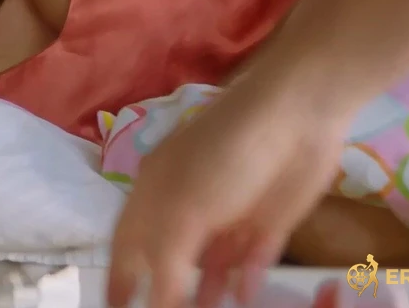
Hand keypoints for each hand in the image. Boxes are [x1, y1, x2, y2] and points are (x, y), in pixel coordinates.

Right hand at [106, 68, 353, 307]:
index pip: (128, 242)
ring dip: (207, 295)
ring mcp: (229, 214)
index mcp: (155, 193)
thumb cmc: (223, 155)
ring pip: (212, 266)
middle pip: (171, 259)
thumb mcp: (183, 210)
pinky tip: (242, 299)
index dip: (120, 276)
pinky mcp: (268, 222)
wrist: (294, 118)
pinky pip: (252, 262)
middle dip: (165, 292)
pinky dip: (245, 282)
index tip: (113, 306)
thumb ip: (166, 264)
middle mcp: (188, 206)